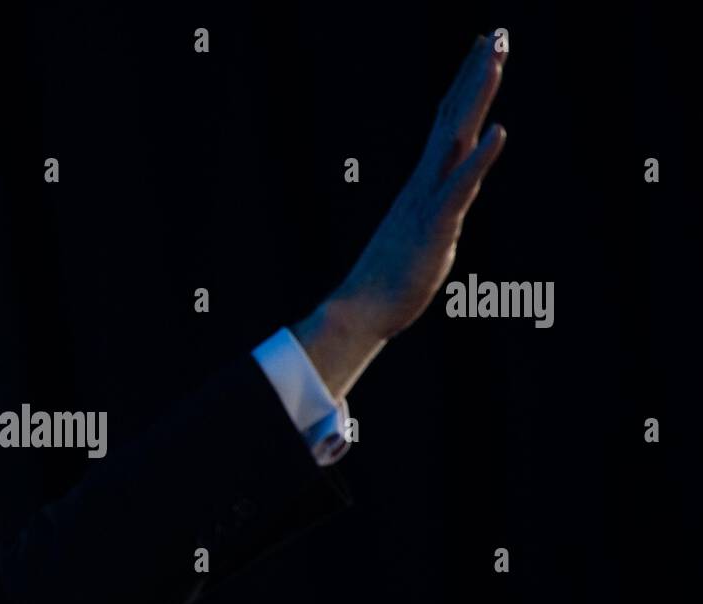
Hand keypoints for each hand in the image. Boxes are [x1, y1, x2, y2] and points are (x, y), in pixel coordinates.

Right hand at [335, 34, 508, 339]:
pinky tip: (500, 132)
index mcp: (422, 185)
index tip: (480, 50)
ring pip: (457, 138)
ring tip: (494, 59)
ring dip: (477, 98)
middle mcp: (424, 183)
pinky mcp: (436, 226)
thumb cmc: (387, 284)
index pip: (447, 124)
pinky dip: (480, 159)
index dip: (464, 86)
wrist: (363, 311)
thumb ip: (431, 221)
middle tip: (494, 33)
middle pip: (453, 117)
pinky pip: (460, 186)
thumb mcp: (417, 241)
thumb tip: (435, 218)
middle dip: (474, 75)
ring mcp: (428, 201)